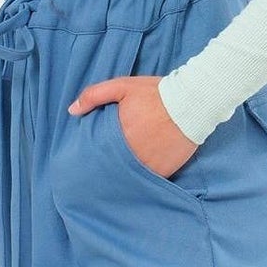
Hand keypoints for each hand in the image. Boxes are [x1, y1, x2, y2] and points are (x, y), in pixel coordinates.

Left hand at [68, 76, 197, 179]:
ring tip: (122, 168)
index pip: (98, 153)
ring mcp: (149, 167)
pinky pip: (148, 179)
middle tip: (105, 165)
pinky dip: (144, 176)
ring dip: (125, 172)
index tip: (91, 156)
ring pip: (130, 176)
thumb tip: (72, 110)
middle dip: (108, 166)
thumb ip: (94, 96)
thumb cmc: (156, 93)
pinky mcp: (164, 172)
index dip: (94, 155)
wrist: (194, 102)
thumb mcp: (123, 86)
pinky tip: (141, 169)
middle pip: (112, 167)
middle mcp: (132, 156)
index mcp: (118, 137)